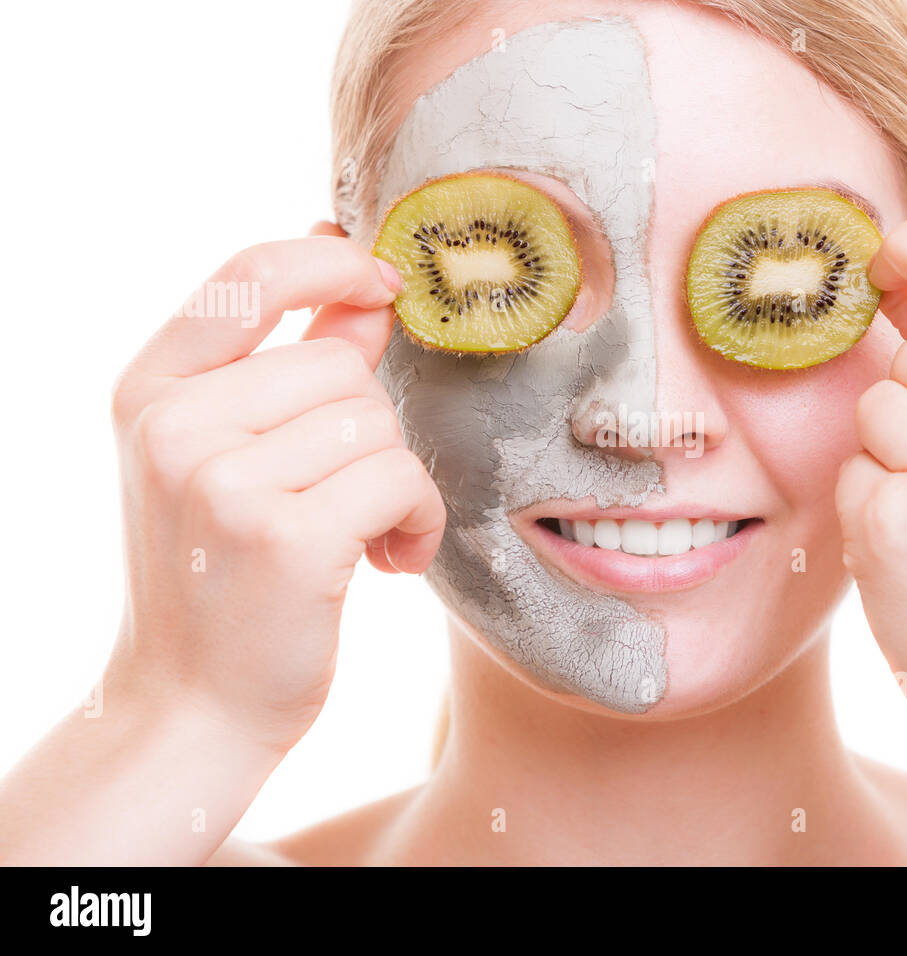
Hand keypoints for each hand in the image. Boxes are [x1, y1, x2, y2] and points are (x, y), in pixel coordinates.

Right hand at [108, 229, 444, 753]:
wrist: (193, 708)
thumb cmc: (222, 578)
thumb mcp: (230, 459)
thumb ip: (296, 365)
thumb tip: (369, 290)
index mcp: (149, 391)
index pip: (250, 274)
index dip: (332, 261)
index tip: (384, 283)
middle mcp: (173, 426)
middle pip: (341, 366)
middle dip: (369, 431)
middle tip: (347, 497)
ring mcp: (223, 481)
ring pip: (377, 422)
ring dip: (398, 483)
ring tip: (366, 536)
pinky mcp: (287, 536)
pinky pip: (401, 477)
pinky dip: (419, 519)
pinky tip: (391, 561)